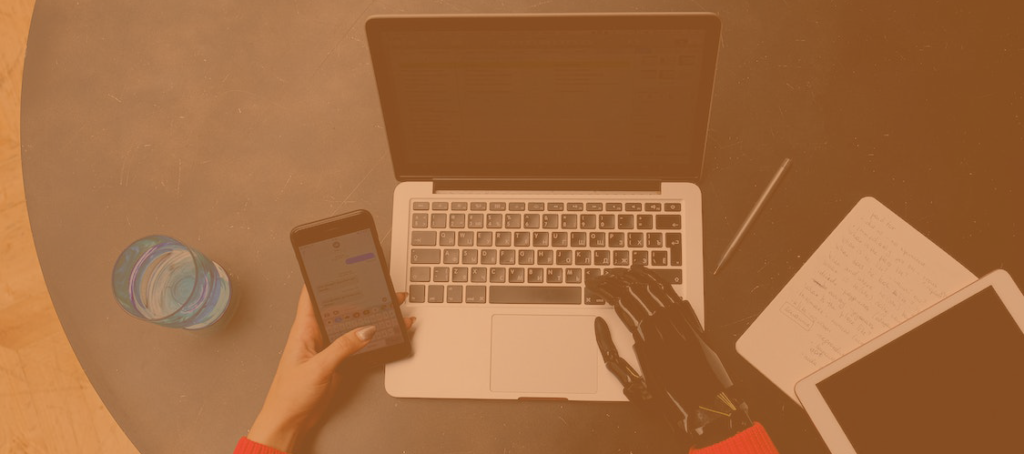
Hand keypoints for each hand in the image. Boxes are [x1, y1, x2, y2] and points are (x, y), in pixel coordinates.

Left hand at [247, 286, 414, 451]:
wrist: (289, 422)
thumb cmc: (289, 396)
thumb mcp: (317, 368)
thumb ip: (342, 348)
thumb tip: (365, 330)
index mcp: (303, 329)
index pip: (312, 294)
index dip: (324, 276)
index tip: (341, 263)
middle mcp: (315, 334)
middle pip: (340, 308)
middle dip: (360, 296)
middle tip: (381, 287)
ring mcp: (328, 347)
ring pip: (351, 325)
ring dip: (369, 317)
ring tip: (390, 307)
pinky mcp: (337, 360)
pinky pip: (356, 344)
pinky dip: (371, 337)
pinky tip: (384, 332)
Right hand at [588, 266, 749, 446]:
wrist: (710, 412)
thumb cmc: (672, 404)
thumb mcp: (634, 387)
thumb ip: (612, 358)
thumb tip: (600, 327)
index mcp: (648, 340)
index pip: (621, 303)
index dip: (605, 290)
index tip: (594, 284)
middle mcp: (666, 326)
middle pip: (637, 292)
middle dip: (616, 280)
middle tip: (602, 276)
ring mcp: (682, 323)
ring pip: (656, 289)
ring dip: (637, 277)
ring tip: (623, 270)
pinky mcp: (695, 325)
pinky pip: (675, 296)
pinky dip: (661, 283)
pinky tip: (651, 277)